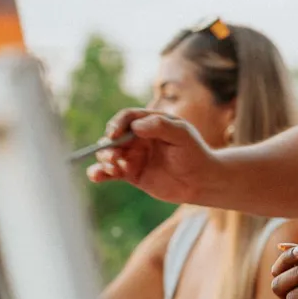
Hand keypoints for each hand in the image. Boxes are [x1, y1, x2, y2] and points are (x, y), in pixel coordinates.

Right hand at [87, 109, 219, 205]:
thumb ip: (160, 126)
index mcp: (149, 123)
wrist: (201, 180)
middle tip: (114, 156)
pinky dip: (100, 173)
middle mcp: (138, 138)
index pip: (126, 118)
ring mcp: (133, 156)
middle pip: (114, 137)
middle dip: (109, 145)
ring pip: (109, 154)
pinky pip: (111, 172)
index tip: (114, 134)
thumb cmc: (194, 153)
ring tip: (113, 166)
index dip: (117, 124)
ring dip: (105, 159)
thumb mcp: (182, 134)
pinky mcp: (131, 174)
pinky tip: (96, 176)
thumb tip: (135, 126)